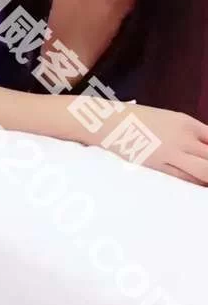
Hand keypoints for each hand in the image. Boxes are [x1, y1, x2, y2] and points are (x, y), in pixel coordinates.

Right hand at [84, 102, 207, 185]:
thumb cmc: (134, 120)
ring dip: (207, 177)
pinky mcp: (158, 167)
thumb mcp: (166, 119)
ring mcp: (171, 153)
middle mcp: (183, 137)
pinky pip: (186, 179)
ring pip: (206, 171)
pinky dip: (195, 184)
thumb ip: (187, 133)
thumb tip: (202, 148)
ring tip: (203, 180)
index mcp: (186, 122)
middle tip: (206, 172)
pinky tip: (196, 185)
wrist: (107, 122)